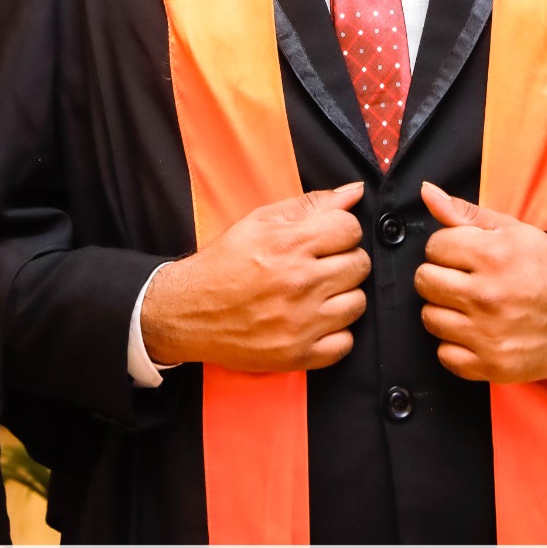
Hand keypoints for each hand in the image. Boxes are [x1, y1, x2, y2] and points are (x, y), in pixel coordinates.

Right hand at [141, 182, 369, 371]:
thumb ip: (311, 205)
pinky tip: (316, 320)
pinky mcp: (296, 355)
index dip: (343, 230)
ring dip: (343, 296)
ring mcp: (299, 323)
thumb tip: (354, 192)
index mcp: (289, 245)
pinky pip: (345, 344)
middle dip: (345, 260)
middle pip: (359, 265)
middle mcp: (298, 283)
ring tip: (320, 292)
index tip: (330, 238)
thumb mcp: (260, 221)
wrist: (187, 311)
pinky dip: (336, 333)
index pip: (351, 229)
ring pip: (357, 304)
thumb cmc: (223, 263)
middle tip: (322, 265)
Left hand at [414, 181, 546, 383]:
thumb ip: (465, 213)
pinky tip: (474, 332)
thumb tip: (427, 192)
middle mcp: (487, 296)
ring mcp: (488, 335)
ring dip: (445, 310)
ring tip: (468, 306)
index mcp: (494, 256)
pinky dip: (455, 345)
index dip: (446, 248)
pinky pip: (445, 355)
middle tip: (462, 279)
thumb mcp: (514, 231)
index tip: (463, 255)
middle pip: (425, 282)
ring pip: (430, 318)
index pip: (434, 247)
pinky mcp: (491, 365)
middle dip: (440, 276)